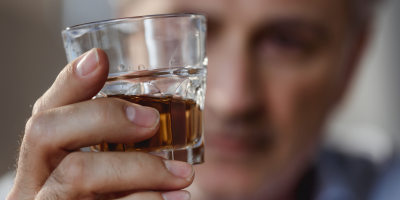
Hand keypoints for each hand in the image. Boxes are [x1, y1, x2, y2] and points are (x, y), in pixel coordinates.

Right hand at [7, 49, 193, 199]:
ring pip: (79, 175)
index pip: (43, 114)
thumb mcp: (100, 176)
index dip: (68, 83)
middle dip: (104, 117)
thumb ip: (108, 149)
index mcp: (39, 165)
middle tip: (152, 122)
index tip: (100, 60)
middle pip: (46, 133)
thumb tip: (150, 111)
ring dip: (139, 169)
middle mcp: (32, 185)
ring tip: (182, 176)